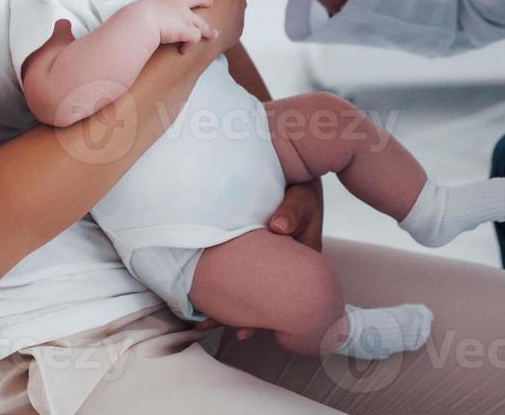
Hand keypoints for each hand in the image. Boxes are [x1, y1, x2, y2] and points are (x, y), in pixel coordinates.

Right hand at [138, 0, 217, 53]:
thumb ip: (148, 9)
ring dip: (208, 30)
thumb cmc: (135, 16)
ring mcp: (185, 15)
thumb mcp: (142, 6)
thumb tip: (139, 16)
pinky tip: (184, 50)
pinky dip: (190, 45)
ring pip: (202, 22)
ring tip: (214, 34)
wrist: (140, 21)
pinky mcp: (188, 29)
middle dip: (205, 0)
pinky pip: (195, 38)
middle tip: (210, 3)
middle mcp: (179, 1)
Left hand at [194, 179, 324, 341]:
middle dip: (239, 316)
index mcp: (301, 263)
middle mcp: (284, 267)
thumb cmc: (302, 189)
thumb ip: (292, 211)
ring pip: (248, 287)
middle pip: (262, 300)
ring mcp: (268, 260)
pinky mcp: (254, 250)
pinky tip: (204, 289)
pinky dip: (224, 280)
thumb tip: (278, 227)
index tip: (243, 331)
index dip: (262, 317)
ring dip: (228, 302)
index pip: (283, 299)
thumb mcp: (302, 199)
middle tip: (210, 327)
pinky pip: (239, 269)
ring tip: (202, 320)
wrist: (294, 173)